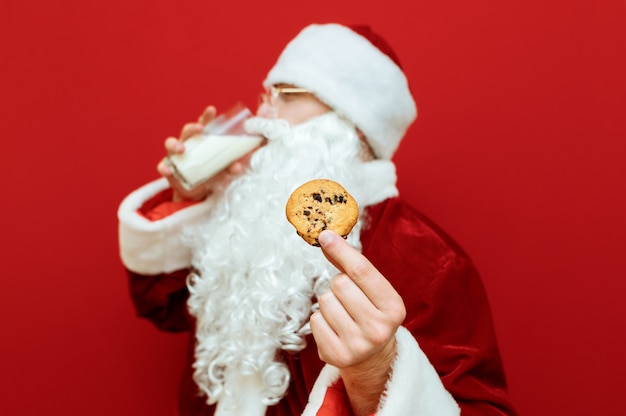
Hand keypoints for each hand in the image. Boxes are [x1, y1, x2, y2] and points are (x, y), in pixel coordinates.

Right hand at [157, 105, 253, 201]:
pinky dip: (164, 168)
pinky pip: (162, 166)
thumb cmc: (208, 174)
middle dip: (192, 128)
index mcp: (200, 141)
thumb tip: (236, 166)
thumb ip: (228, 167)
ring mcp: (175, 155)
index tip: (211, 110)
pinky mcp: (168, 168)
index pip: (203, 125)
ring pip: (170, 143)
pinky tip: (169, 170)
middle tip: (200, 129)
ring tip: (181, 149)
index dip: (206, 117)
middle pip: (187, 131)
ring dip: (175, 144)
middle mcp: (187, 144)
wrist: (196, 192)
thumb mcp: (220, 171)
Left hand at [310, 230, 405, 414]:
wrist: (372, 357)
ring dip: (329, 303)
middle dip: (339, 285)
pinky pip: (314, 320)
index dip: (341, 250)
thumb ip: (351, 265)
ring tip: (343, 314)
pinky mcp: (336, 356)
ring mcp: (357, 345)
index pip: (362, 271)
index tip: (325, 235)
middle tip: (349, 299)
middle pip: (340, 284)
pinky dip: (320, 319)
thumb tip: (327, 238)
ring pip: (325, 301)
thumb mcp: (372, 290)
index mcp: (394, 308)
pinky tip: (334, 327)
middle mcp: (379, 329)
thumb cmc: (371, 313)